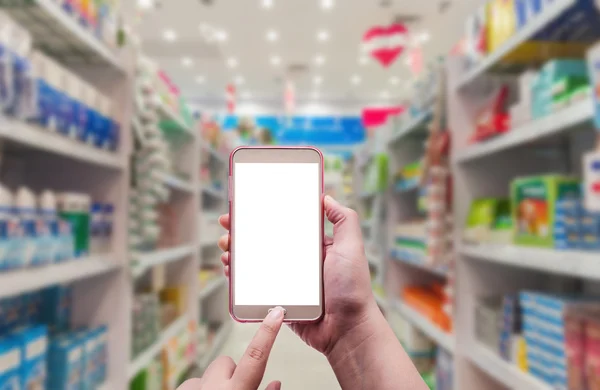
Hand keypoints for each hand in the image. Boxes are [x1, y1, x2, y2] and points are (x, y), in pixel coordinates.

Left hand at [177, 307, 284, 389]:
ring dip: (213, 385)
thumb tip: (275, 383)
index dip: (267, 333)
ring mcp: (194, 387)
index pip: (256, 356)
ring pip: (208, 373)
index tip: (276, 313)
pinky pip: (193, 383)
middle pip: (226, 362)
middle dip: (231, 374)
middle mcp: (213, 387)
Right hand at [217, 195, 378, 355]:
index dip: (264, 215)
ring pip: (255, 264)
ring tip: (226, 248)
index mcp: (313, 247)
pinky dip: (239, 279)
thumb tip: (327, 197)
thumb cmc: (352, 289)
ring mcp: (287, 281)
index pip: (284, 225)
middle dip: (243, 233)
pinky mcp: (278, 300)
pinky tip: (230, 271)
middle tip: (228, 227)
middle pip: (264, 242)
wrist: (347, 329)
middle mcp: (298, 262)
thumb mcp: (351, 247)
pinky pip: (254, 287)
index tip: (246, 207)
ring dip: (237, 254)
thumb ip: (344, 220)